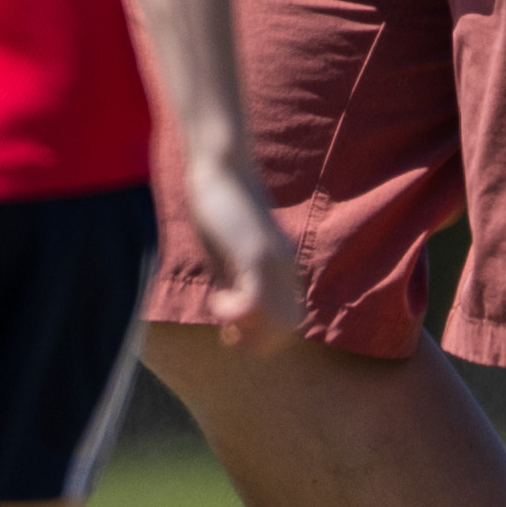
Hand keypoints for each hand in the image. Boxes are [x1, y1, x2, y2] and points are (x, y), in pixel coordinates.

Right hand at [179, 147, 301, 353]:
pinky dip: (234, 313)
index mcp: (283, 269)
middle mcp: (286, 269)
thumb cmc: (218, 206)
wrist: (222, 165)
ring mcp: (274, 263)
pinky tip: (216, 300)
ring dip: (248, 331)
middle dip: (256, 341)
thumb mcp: (228, 254)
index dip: (262, 337)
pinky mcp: (255, 254)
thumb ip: (234, 281)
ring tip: (222, 313)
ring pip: (278, 323)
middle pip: (288, 329)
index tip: (231, 330)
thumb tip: (231, 316)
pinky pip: (256, 303)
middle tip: (226, 330)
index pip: (289, 322)